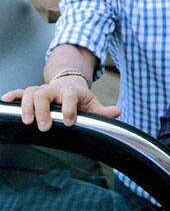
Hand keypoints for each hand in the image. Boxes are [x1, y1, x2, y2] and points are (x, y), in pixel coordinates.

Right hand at [1, 78, 120, 130]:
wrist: (68, 83)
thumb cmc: (79, 98)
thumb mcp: (92, 103)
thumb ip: (103, 111)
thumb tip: (118, 112)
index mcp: (72, 91)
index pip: (70, 96)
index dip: (69, 108)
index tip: (69, 122)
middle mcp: (55, 89)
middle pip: (45, 93)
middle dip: (43, 109)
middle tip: (45, 126)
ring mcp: (42, 90)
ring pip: (30, 92)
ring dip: (27, 106)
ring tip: (27, 122)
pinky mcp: (31, 93)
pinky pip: (20, 92)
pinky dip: (12, 96)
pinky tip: (5, 102)